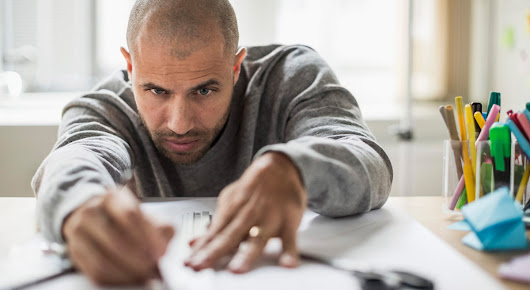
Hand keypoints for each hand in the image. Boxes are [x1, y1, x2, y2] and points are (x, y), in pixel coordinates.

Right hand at [62, 186, 174, 284]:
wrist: (93, 216)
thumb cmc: (124, 218)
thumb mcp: (144, 214)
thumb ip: (160, 228)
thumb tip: (164, 246)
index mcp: (113, 197)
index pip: (130, 215)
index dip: (148, 236)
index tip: (161, 253)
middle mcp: (91, 210)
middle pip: (115, 240)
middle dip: (138, 259)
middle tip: (153, 269)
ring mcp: (78, 231)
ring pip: (102, 259)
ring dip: (127, 272)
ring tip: (143, 276)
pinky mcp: (74, 251)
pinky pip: (94, 271)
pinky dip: (115, 279)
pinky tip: (129, 279)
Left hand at [184, 152, 306, 272]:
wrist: (280, 167)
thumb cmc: (253, 188)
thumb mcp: (230, 201)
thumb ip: (214, 225)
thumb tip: (194, 243)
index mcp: (232, 211)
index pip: (213, 233)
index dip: (200, 249)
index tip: (190, 263)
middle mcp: (248, 215)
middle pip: (229, 237)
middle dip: (214, 252)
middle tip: (201, 266)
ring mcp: (269, 218)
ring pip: (257, 239)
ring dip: (246, 255)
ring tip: (237, 270)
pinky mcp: (289, 221)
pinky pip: (290, 239)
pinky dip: (289, 251)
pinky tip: (287, 263)